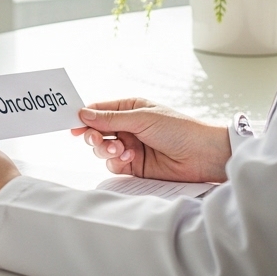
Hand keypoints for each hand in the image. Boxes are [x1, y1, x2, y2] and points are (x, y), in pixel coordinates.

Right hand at [71, 98, 230, 182]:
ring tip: (120, 149)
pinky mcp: (135, 166)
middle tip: (97, 139)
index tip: (72, 125)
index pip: (98, 110)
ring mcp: (130, 146)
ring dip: (106, 149)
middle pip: (96, 131)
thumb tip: (83, 113)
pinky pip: (113, 165)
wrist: (204, 156)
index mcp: (129, 109)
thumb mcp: (142, 118)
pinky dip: (116, 162)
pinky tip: (129, 158)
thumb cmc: (179, 129)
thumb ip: (111, 118)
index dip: (83, 117)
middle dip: (93, 136)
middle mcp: (128, 127)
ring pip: (102, 149)